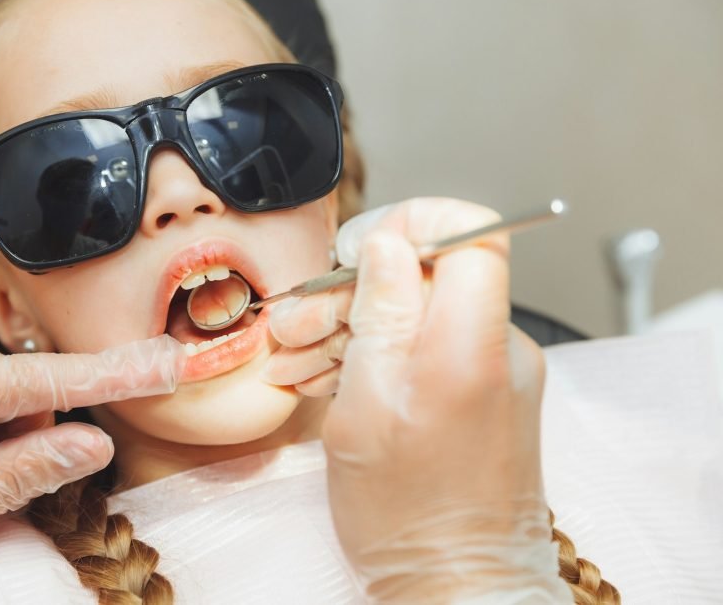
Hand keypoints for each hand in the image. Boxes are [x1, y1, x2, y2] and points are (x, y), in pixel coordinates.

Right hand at [270, 198, 569, 601]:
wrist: (455, 586)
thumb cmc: (407, 516)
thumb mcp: (365, 406)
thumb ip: (379, 314)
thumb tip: (389, 243)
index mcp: (470, 345)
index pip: (472, 233)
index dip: (412, 221)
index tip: (360, 247)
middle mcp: (495, 350)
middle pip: (427, 273)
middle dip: (353, 287)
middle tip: (298, 321)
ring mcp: (489, 371)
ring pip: (415, 312)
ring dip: (349, 325)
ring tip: (295, 356)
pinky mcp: (478, 392)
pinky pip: (423, 349)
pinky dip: (373, 355)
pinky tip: (323, 374)